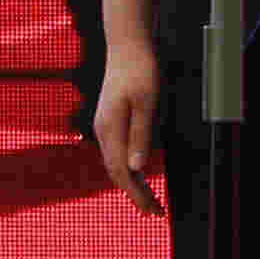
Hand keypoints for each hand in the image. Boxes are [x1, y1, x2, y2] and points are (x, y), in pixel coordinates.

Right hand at [93, 45, 165, 215]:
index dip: (138, 194)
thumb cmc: (141, 71)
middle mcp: (103, 130)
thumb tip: (138, 169)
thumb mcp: (147, 103)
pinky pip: (116, 153)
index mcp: (110, 129)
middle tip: (156, 212)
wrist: (127, 45)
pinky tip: (139, 173)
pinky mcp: (109, 120)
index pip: (123, 172)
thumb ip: (141, 135)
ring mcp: (104, 125)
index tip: (154, 211)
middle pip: (117, 172)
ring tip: (149, 199)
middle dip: (135, 194)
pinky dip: (128, 169)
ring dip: (132, 183)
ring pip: (115, 164)